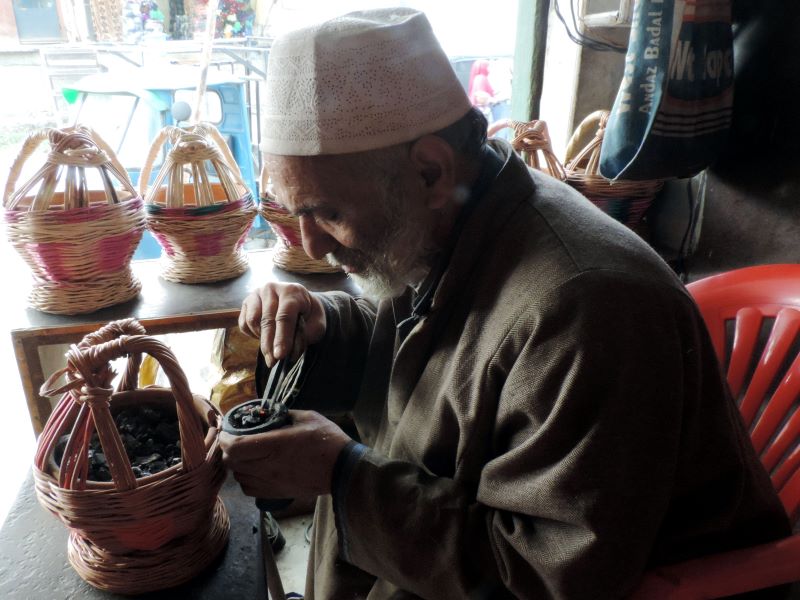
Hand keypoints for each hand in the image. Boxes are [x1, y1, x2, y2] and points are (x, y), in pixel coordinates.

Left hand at [220, 410, 351, 498]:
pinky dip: (246, 479)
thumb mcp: (307, 417)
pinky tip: (255, 470)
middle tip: (233, 441)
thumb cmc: (328, 441)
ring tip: (245, 455)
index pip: (235, 447)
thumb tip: (267, 412)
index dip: (224, 439)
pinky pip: (250, 489)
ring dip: (237, 465)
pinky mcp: (277, 494)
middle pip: (232, 463)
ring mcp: (272, 482)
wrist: (344, 470)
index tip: (225, 431)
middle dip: (227, 451)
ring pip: (239, 477)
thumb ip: (284, 414)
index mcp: (275, 445)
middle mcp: (269, 466)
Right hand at [239, 282, 326, 365]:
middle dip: (269, 344)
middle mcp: (272, 288)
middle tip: (273, 362)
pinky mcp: (246, 302)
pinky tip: (264, 337)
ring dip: (261, 339)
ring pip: (253, 321)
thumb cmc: (310, 316)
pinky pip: (244, 324)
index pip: (285, 316)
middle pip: (267, 320)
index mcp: (292, 291)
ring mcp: (257, 294)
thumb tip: (287, 350)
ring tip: (272, 349)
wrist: (301, 303)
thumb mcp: (317, 325)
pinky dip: (252, 334)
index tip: (280, 355)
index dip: (282, 337)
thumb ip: (306, 335)